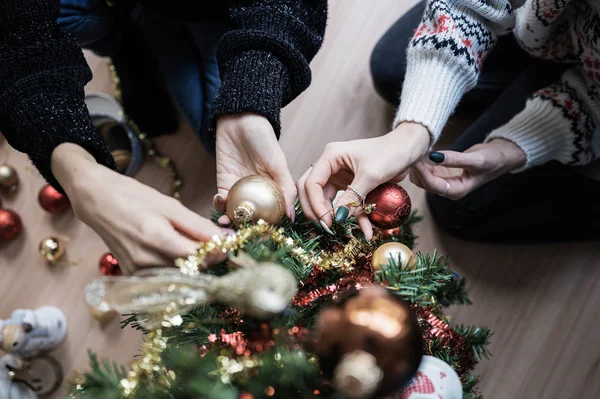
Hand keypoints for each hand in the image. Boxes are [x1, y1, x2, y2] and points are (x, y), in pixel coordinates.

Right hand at [51, 143, 224, 273]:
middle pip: (190, 270)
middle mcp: (144, 260)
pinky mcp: (132, 275)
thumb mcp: (169, 205)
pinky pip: (163, 278)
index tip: (227, 244)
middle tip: (216, 245)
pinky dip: (176, 269)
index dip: (216, 252)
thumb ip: (197, 225)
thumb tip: (223, 238)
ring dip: (193, 266)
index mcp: (155, 238)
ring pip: (178, 277)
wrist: (97, 201)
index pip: (197, 257)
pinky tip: (179, 254)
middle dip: (207, 259)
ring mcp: (136, 271)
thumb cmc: (134, 197)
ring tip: (197, 247)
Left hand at [215, 113, 295, 223]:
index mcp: (274, 190)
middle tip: (241, 234)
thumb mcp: (278, 163)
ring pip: (236, 212)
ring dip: (230, 220)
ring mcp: (240, 190)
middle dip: (246, 228)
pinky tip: (220, 200)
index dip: (268, 226)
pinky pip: (221, 201)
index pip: (273, 214)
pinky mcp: (224, 183)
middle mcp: (258, 194)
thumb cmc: (263, 138)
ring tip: (227, 223)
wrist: (239, 119)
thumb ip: (286, 188)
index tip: (263, 235)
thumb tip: (291, 216)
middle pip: (253, 217)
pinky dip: (219, 204)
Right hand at [298, 123, 429, 239]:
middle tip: (325, 227)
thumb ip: (353, 197)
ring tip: (339, 231)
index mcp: (330, 156)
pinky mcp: (349, 185)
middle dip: (316, 210)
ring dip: (332, 215)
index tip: (327, 221)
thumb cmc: (390, 153)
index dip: (315, 204)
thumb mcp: (371, 175)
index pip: (311, 182)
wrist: (407, 149)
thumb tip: (338, 217)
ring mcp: (339, 175)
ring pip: (326, 199)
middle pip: (310, 190)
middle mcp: (330, 165)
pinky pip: (345, 203)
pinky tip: (365, 230)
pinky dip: (353, 216)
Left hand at [410, 139, 525, 199]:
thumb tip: (435, 157)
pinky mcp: (443, 173)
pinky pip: (427, 170)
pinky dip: (423, 163)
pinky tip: (423, 152)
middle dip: (416, 170)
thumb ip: (455, 159)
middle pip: (423, 183)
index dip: (421, 172)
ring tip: (418, 150)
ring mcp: (444, 182)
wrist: (501, 156)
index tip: (415, 159)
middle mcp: (448, 189)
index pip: (431, 185)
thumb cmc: (492, 160)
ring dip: (418, 167)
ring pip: (422, 178)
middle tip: (413, 152)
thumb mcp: (476, 159)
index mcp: (456, 191)